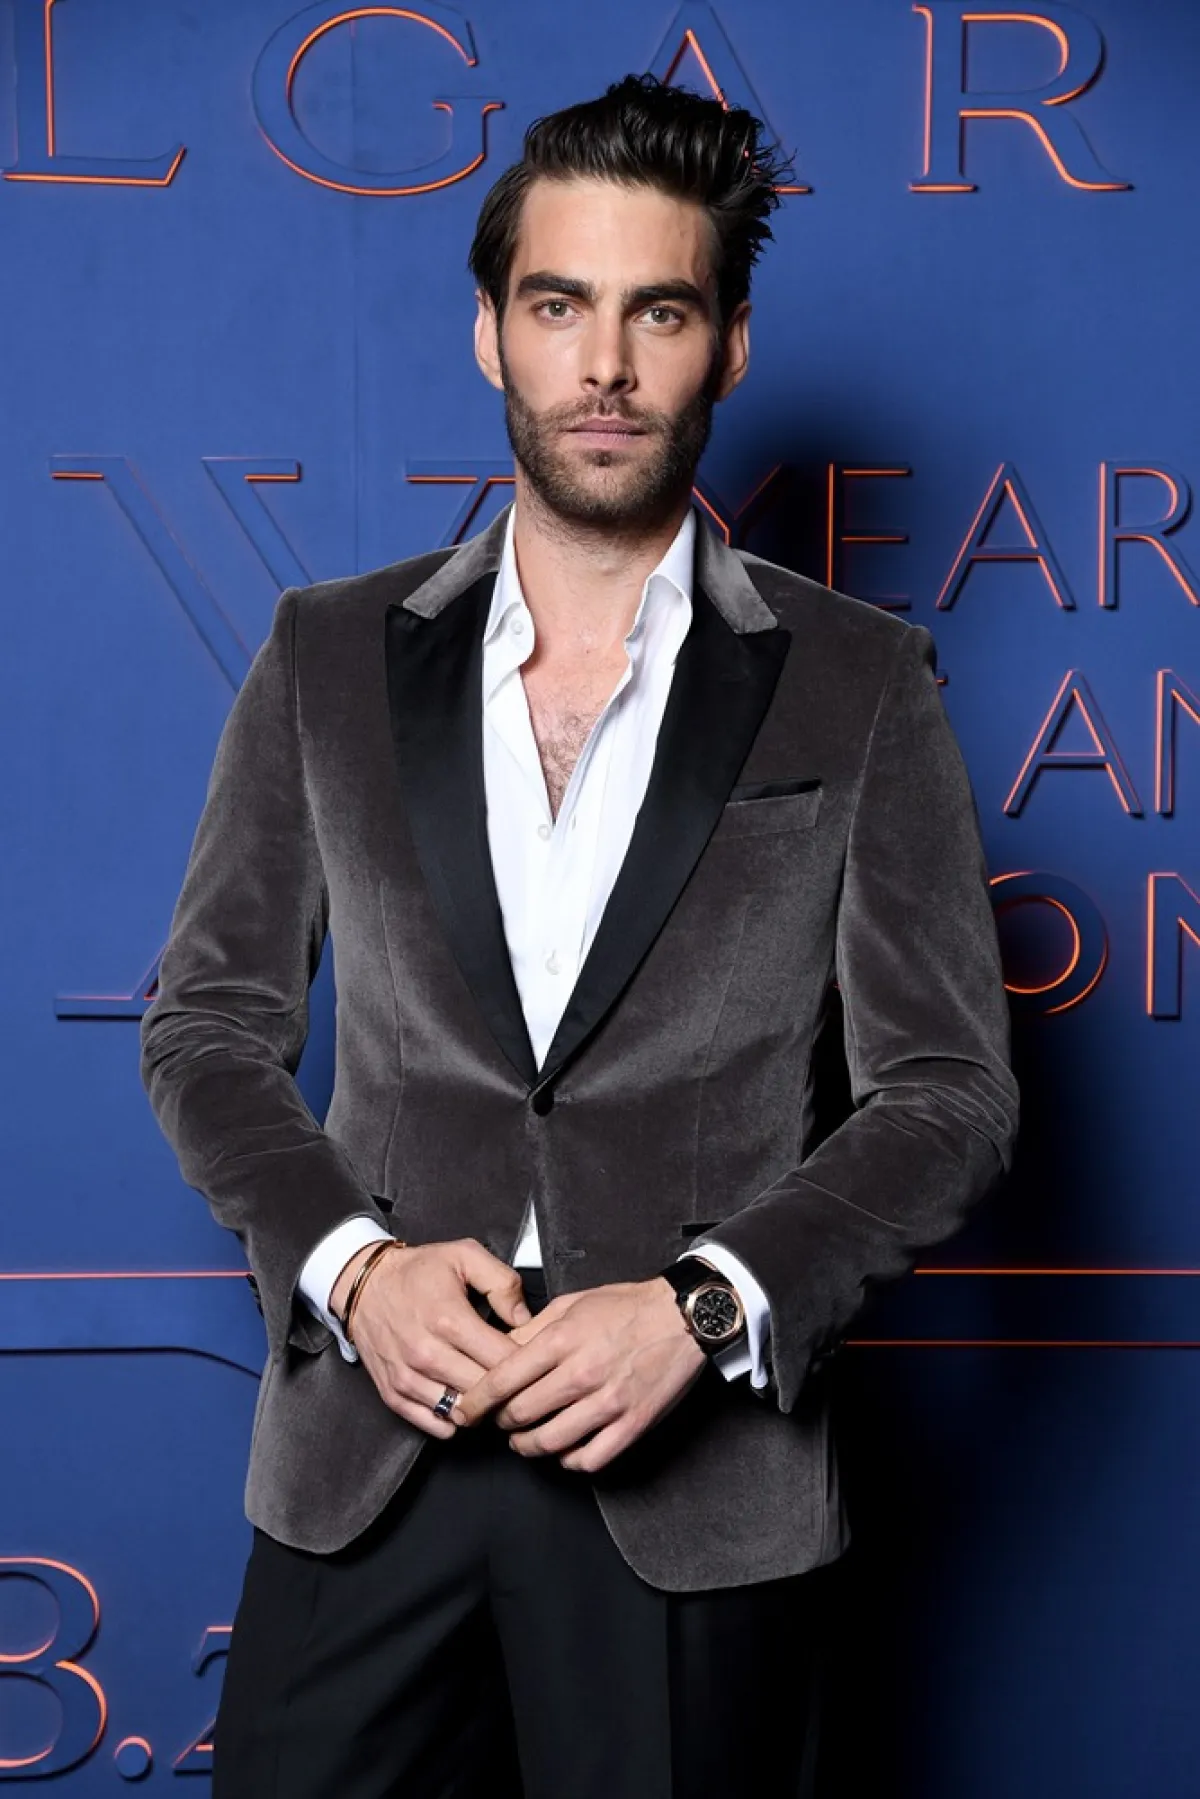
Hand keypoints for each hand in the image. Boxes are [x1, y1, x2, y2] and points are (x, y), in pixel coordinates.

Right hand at [332, 1238, 530, 1438]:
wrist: (364, 1285)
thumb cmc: (417, 1271)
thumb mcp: (464, 1256)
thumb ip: (502, 1282)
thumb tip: (525, 1319)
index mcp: (450, 1320)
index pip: (503, 1361)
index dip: (526, 1363)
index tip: (531, 1358)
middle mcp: (427, 1354)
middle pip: (485, 1392)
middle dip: (507, 1388)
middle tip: (517, 1378)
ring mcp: (408, 1378)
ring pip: (461, 1412)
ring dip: (481, 1407)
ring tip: (490, 1391)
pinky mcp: (393, 1394)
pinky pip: (433, 1425)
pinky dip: (452, 1421)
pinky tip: (462, 1401)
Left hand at [454, 1278, 706, 1470]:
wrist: (682, 1318)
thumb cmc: (626, 1308)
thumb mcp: (571, 1304)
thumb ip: (532, 1330)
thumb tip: (499, 1351)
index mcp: (563, 1339)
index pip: (503, 1380)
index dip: (477, 1401)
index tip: (466, 1411)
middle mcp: (582, 1373)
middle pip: (521, 1414)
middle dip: (501, 1423)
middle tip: (498, 1421)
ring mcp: (608, 1402)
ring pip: (550, 1442)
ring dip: (528, 1446)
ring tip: (523, 1439)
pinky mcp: (632, 1424)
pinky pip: (589, 1458)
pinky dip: (568, 1460)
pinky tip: (563, 1448)